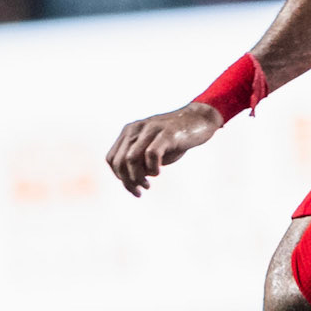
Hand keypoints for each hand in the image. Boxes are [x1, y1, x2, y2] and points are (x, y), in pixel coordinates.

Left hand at [107, 103, 221, 196]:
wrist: (199, 119)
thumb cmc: (176, 138)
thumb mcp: (153, 148)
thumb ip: (139, 161)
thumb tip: (131, 180)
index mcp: (129, 132)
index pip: (112, 159)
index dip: (119, 177)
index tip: (134, 187)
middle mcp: (135, 129)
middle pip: (119, 161)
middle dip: (127, 181)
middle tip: (140, 191)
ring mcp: (150, 130)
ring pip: (131, 158)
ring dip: (137, 177)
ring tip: (147, 185)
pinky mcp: (167, 133)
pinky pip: (151, 154)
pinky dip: (152, 168)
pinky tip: (158, 172)